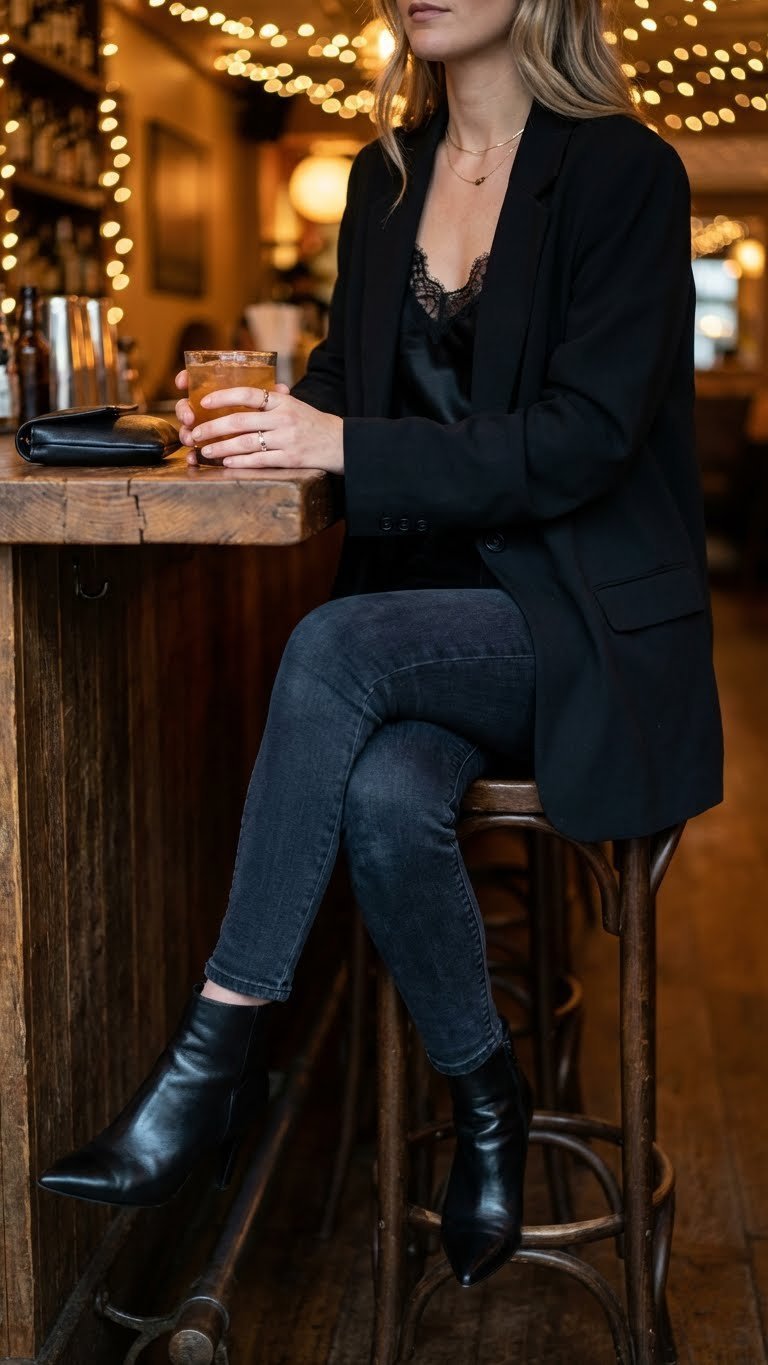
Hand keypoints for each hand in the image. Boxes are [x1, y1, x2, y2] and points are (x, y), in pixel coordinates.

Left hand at [174, 370, 343, 473]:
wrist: (340, 443)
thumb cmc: (311, 423)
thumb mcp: (294, 405)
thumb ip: (270, 401)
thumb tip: (240, 396)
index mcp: (282, 401)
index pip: (247, 394)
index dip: (223, 397)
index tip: (204, 402)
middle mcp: (284, 418)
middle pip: (240, 422)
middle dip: (213, 428)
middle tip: (195, 434)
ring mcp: (287, 439)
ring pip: (246, 443)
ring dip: (222, 448)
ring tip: (205, 450)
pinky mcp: (291, 459)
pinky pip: (260, 460)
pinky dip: (241, 462)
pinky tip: (227, 462)